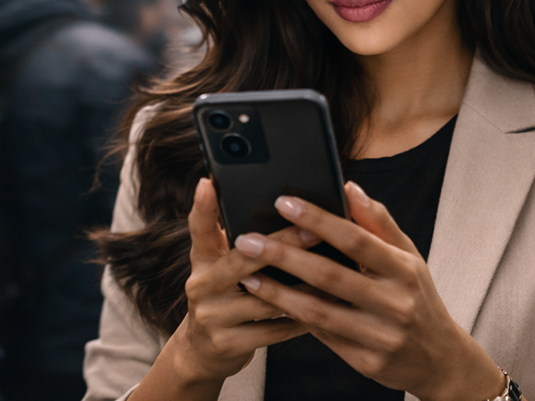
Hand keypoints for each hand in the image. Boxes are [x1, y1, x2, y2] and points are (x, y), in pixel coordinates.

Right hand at [163, 178, 311, 385]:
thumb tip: (283, 210)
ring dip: (302, 286)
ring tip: (334, 273)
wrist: (202, 352)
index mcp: (202, 261)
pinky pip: (273, 330)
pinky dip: (301, 319)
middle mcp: (201, 286)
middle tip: (313, 231)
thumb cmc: (225, 297)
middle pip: (241, 260)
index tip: (208, 183)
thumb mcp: (221, 268)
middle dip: (280, 245)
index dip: (202, 206)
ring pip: (264, 298)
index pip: (200, 229)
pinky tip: (326, 309)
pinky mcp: (227, 344)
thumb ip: (241, 243)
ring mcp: (212, 317)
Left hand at [233, 182, 505, 400]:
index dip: (318, 220)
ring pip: (319, 311)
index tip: (284, 203)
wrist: (440, 359)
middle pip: (329, 275)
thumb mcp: (409, 257)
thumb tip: (349, 188)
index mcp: (404, 269)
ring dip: (278, 293)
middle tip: (248, 240)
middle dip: (284, 256)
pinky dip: (295, 318)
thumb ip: (378, 223)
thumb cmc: (417, 297)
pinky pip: (323, 336)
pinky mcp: (366, 362)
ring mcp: (379, 335)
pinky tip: (272, 304)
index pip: (355, 238)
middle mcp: (394, 302)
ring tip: (248, 276)